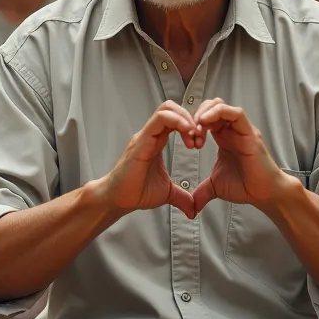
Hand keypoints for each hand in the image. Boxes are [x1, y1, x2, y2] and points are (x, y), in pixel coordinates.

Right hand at [99, 102, 199, 219]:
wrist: (117, 200)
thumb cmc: (136, 192)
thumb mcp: (167, 193)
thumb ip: (182, 197)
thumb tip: (193, 210)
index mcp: (156, 140)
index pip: (175, 118)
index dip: (192, 124)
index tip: (200, 142)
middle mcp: (150, 134)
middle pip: (171, 107)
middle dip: (190, 117)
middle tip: (200, 137)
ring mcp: (145, 135)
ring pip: (166, 109)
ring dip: (186, 119)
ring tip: (194, 137)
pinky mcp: (141, 141)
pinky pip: (160, 120)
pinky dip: (177, 122)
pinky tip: (187, 137)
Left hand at [188, 100, 287, 213]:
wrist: (264, 194)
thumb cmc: (245, 186)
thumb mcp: (215, 186)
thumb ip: (201, 192)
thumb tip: (191, 207)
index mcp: (223, 137)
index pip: (206, 117)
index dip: (192, 124)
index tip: (188, 141)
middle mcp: (232, 130)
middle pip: (211, 106)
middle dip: (196, 115)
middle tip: (191, 132)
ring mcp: (241, 129)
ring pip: (221, 105)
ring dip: (205, 112)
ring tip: (197, 126)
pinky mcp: (250, 133)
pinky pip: (236, 113)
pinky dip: (219, 113)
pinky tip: (206, 123)